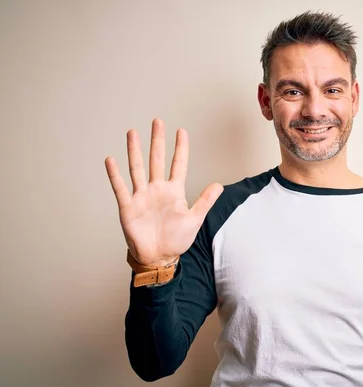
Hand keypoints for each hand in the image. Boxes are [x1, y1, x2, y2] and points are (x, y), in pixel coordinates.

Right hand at [105, 119, 222, 265]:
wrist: (159, 257)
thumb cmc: (176, 240)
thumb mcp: (194, 219)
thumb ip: (205, 201)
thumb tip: (219, 185)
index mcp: (174, 191)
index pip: (178, 164)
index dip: (180, 148)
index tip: (181, 131)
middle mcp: (157, 189)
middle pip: (157, 160)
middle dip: (157, 141)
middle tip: (157, 121)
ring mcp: (142, 196)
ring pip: (137, 168)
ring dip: (135, 151)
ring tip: (133, 133)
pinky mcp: (128, 207)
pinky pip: (120, 188)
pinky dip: (115, 175)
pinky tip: (111, 160)